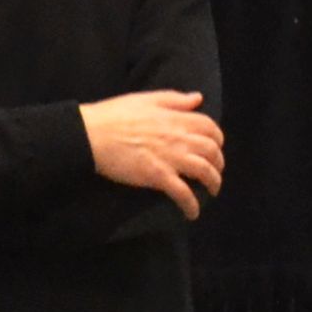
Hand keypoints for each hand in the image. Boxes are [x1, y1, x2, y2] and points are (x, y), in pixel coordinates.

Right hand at [80, 90, 225, 215]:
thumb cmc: (114, 114)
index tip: (215, 146)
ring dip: (213, 183)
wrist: (92, 134)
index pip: (209, 127)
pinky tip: (192, 213)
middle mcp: (179, 138)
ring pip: (204, 172)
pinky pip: (183, 193)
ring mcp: (170, 158)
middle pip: (211, 151)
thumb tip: (198, 98)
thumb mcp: (146, 98)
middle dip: (219, 163)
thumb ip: (174, 99)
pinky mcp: (159, 176)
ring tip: (212, 191)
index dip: (217, 138)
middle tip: (215, 171)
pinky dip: (192, 205)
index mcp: (175, 118)